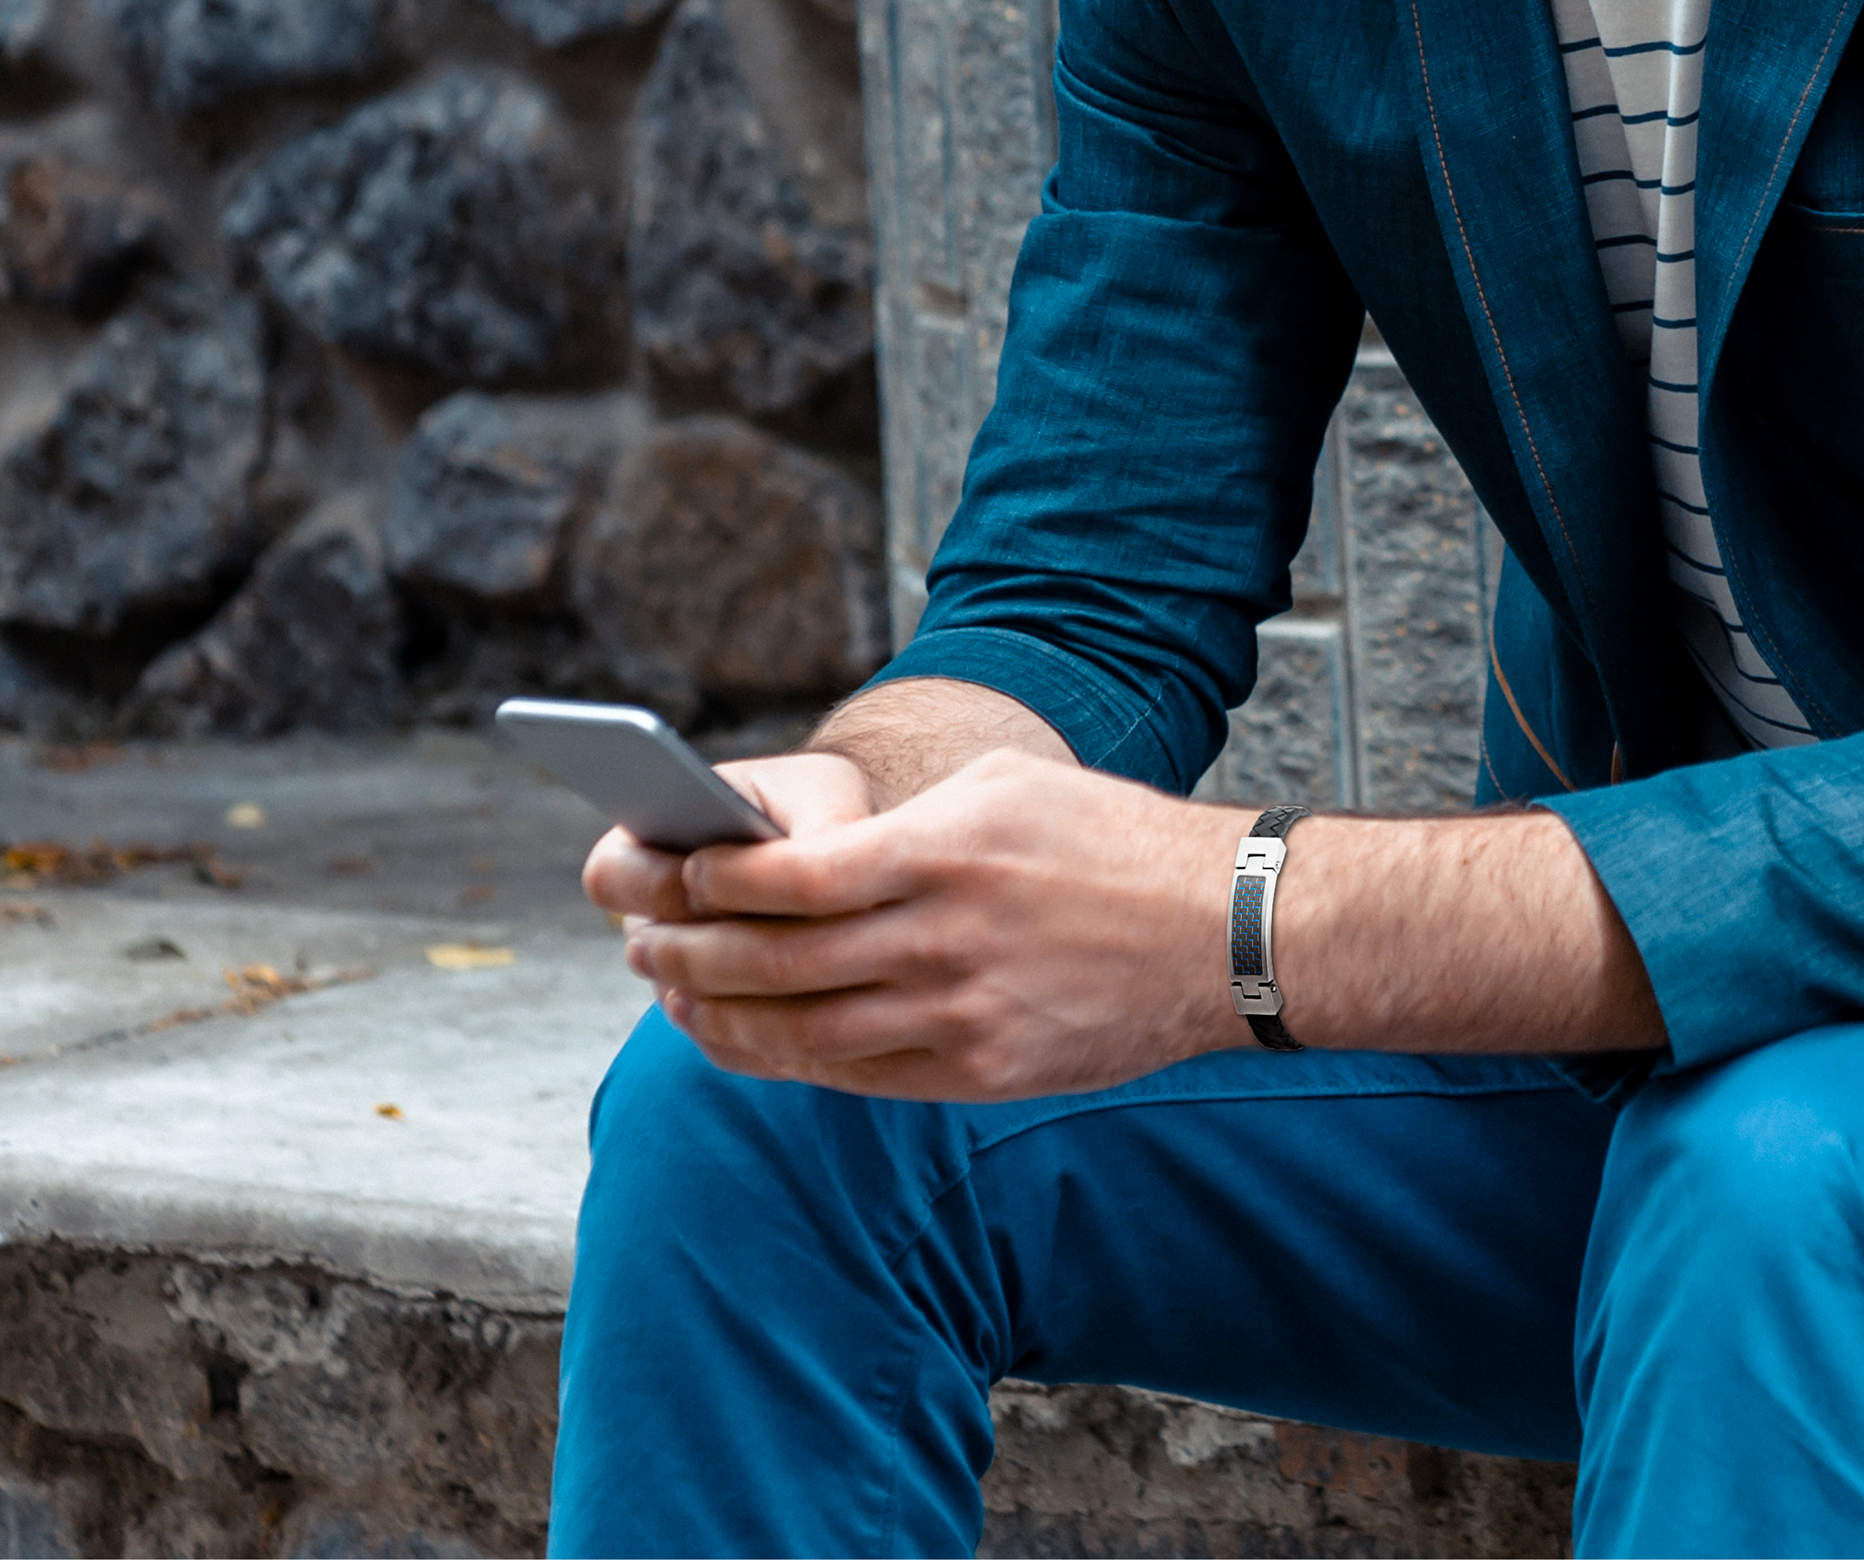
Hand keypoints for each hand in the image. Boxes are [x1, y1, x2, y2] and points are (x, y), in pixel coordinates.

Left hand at [621, 750, 1244, 1100]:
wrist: (1225, 930)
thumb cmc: (1110, 842)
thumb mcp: (1006, 788)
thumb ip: (898, 826)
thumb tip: (790, 859)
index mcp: (943, 852)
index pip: (785, 879)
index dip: (706, 884)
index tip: (666, 876)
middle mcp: (943, 940)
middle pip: (772, 964)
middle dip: (684, 956)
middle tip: (639, 945)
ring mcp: (962, 1017)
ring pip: (799, 1033)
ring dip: (718, 1018)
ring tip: (676, 998)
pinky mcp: (981, 1073)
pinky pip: (855, 1075)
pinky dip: (786, 1060)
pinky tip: (753, 1039)